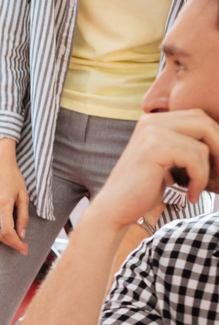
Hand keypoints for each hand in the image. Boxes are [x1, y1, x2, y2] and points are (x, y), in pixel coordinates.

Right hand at [0, 138, 28, 253]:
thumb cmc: (13, 178)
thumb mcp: (23, 196)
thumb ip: (23, 216)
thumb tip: (21, 234)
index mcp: (3, 203)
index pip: (8, 231)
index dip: (17, 243)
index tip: (24, 249)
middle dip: (10, 243)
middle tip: (21, 245)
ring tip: (10, 240)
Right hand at [89, 109, 218, 231]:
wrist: (115, 207)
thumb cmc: (144, 188)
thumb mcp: (168, 162)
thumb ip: (185, 147)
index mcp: (154, 121)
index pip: (199, 117)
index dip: (216, 139)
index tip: (217, 164)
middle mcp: (151, 121)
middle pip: (204, 123)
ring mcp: (151, 132)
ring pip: (203, 144)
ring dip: (209, 171)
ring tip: (198, 188)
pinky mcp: (154, 148)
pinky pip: (195, 159)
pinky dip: (199, 180)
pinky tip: (190, 195)